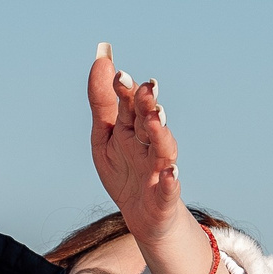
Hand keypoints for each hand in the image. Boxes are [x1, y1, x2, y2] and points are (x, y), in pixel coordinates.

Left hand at [87, 43, 187, 249]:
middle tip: (146, 89)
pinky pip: (170, 188)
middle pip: (149, 121)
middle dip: (147, 105)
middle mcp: (149, 145)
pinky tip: (170, 173)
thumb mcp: (104, 136)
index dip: (126, 91)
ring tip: (156, 118)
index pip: (130, 105)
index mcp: (132, 129)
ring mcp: (159, 169)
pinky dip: (171, 181)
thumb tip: (101, 58)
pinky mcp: (165, 196)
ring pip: (163, 148)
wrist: (141, 215)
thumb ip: (102, 101)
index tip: (119, 75)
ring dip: (160, 133)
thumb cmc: (124, 171)